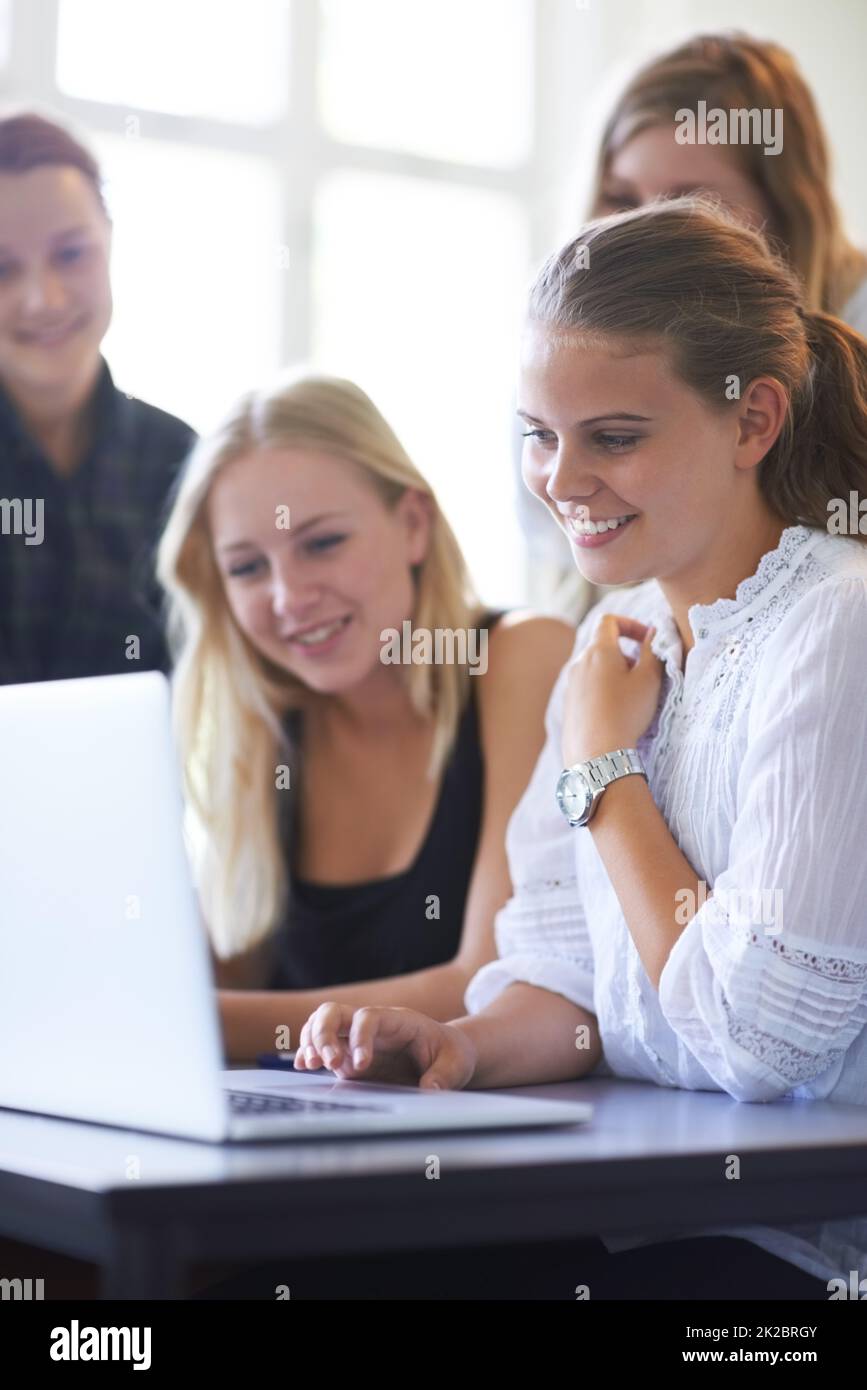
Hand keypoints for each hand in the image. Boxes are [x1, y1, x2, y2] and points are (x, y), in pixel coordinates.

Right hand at [293, 1003, 477, 1089]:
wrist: (445, 1055)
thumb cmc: (452, 1054)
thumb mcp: (458, 1063)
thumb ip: (445, 1075)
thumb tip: (430, 1089)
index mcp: (398, 1021)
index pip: (368, 1017)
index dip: (360, 1037)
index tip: (361, 1065)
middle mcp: (371, 1026)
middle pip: (334, 1012)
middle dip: (324, 1034)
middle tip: (326, 1063)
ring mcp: (355, 1040)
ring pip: (321, 1025)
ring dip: (311, 1041)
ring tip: (311, 1065)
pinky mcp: (347, 1058)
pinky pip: (319, 1046)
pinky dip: (308, 1051)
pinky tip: (303, 1065)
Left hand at [562, 614, 662, 766]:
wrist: (596, 753)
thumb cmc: (626, 712)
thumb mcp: (649, 679)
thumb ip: (653, 650)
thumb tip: (653, 633)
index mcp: (598, 651)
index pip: (609, 621)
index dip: (630, 624)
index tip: (646, 639)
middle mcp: (579, 663)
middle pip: (602, 645)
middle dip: (626, 653)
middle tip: (644, 674)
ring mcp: (571, 684)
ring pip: (595, 667)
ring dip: (615, 673)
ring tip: (631, 696)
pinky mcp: (568, 704)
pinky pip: (587, 687)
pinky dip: (603, 690)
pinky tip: (615, 712)